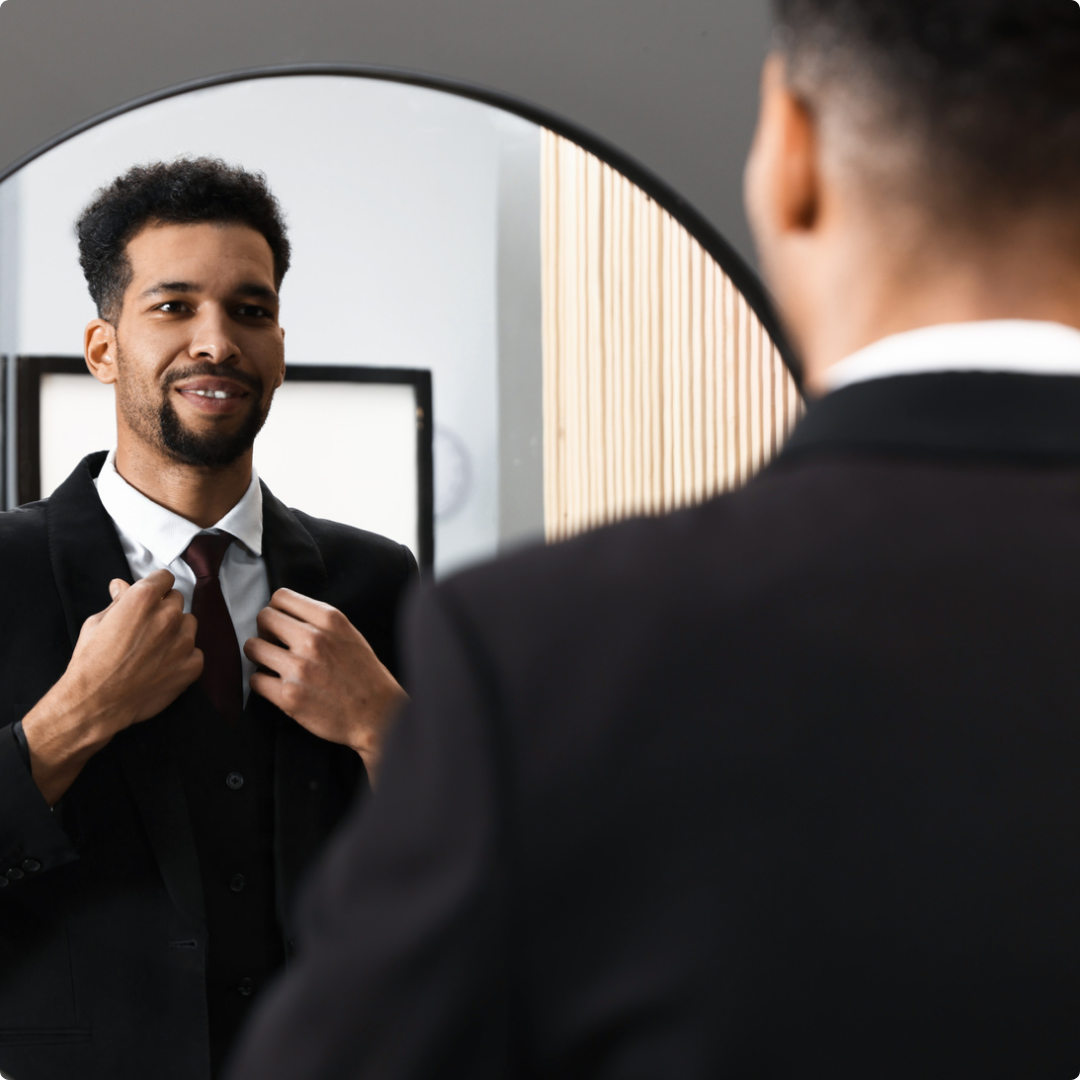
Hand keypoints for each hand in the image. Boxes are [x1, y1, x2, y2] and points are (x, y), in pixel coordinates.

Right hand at [22, 569, 202, 804]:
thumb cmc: (91, 662)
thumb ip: (118, 601)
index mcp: (143, 599)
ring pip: (189, 624)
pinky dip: (183, 656)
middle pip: (177, 600)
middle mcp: (168, 616)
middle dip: (164, 608)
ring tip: (154, 647)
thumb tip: (122, 585)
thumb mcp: (97, 623)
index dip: (156, 586)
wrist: (96, 702)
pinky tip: (163, 665)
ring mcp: (183, 641)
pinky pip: (195, 651)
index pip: (164, 577)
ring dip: (176, 630)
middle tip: (147, 627)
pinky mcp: (192, 664)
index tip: (151, 595)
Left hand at [245, 589, 407, 784]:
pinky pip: (255, 680)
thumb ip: (320, 622)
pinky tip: (277, 685)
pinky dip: (263, 683)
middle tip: (274, 644)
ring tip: (273, 665)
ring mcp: (298, 668)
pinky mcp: (288, 696)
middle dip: (265, 631)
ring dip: (260, 656)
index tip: (280, 623)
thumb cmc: (365, 677)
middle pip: (264, 618)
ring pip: (253, 647)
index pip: (281, 597)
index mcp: (329, 620)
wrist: (377, 715)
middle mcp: (313, 639)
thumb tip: (287, 616)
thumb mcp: (350, 635)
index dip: (276, 610)